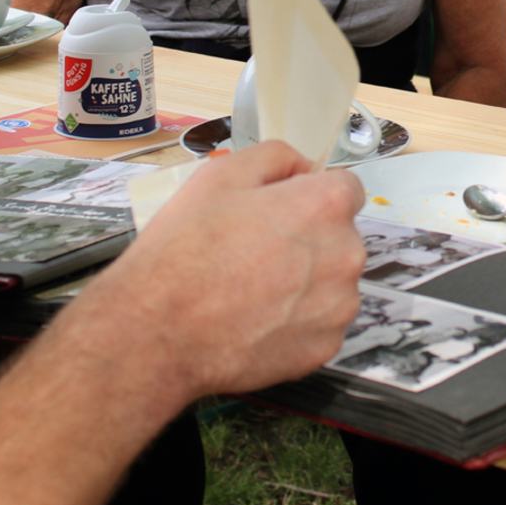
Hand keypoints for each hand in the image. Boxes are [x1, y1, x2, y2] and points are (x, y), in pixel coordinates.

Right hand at [81, 141, 366, 400]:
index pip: (346, 188)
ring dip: (305, 281)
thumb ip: (275, 157)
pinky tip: (256, 319)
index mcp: (325, 206)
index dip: (311, 194)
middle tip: (255, 249)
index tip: (284, 208)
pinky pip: (320, 323)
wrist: (159, 332)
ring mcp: (338, 306)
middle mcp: (345, 254)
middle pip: (339, 236)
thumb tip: (302, 165)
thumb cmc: (185, 252)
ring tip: (251, 287)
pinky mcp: (325, 348)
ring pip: (331, 281)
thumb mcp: (221, 175)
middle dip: (308, 238)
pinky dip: (297, 321)